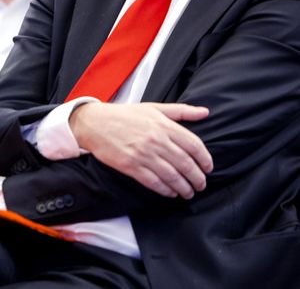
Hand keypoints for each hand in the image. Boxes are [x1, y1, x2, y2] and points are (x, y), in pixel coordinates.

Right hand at [69, 101, 212, 198]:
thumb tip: (204, 112)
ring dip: (184, 188)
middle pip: (186, 164)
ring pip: (172, 176)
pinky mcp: (131, 166)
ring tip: (188, 192)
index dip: (205, 159)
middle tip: (201, 185)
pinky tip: (170, 193)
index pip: (194, 145)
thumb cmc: (124, 115)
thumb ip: (181, 111)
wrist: (94, 123)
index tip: (208, 168)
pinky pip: (154, 182)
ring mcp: (143, 154)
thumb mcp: (153, 108)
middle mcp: (156, 140)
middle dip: (197, 178)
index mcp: (163, 125)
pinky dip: (165, 190)